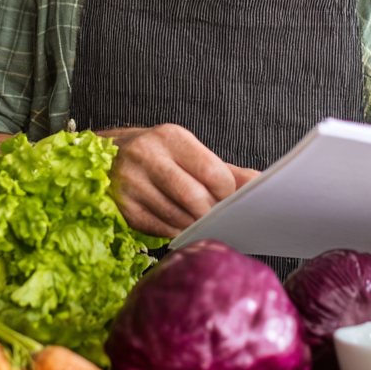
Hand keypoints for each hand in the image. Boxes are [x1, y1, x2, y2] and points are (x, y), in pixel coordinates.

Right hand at [100, 124, 258, 236]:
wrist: (110, 156)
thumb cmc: (160, 155)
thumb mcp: (190, 153)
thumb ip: (227, 170)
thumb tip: (260, 184)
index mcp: (171, 137)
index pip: (212, 172)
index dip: (227, 194)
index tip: (229, 200)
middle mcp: (147, 156)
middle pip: (194, 197)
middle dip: (212, 213)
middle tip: (219, 218)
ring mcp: (131, 183)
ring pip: (177, 217)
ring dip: (196, 225)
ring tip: (202, 223)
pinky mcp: (124, 208)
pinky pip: (160, 229)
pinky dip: (177, 232)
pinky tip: (180, 225)